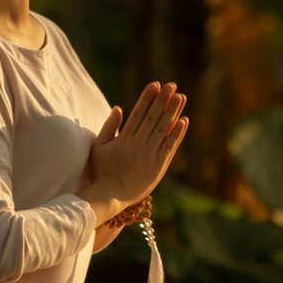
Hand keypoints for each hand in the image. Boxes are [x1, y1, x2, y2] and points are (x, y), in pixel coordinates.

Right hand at [82, 81, 187, 208]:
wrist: (111, 196)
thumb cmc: (102, 171)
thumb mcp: (99, 147)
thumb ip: (109, 127)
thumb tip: (118, 108)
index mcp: (124, 138)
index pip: (139, 113)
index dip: (148, 98)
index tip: (155, 85)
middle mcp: (138, 144)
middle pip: (153, 118)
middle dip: (163, 100)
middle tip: (172, 86)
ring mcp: (150, 155)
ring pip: (163, 129)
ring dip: (173, 112)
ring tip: (180, 97)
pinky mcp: (159, 166)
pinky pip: (170, 146)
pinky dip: (177, 133)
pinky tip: (183, 120)